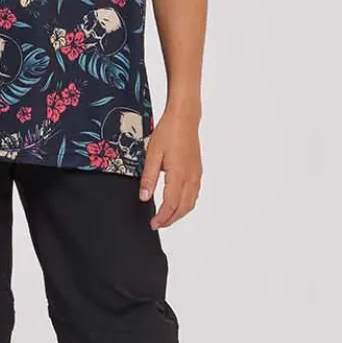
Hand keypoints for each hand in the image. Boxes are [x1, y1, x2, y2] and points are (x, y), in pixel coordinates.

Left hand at [137, 109, 201, 228]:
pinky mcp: (197, 171)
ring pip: (191, 203)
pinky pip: (194, 194)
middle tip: (158, 224)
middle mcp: (190, 177)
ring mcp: (196, 174)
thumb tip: (143, 197)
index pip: (170, 205)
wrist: (184, 119)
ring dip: (179, 213)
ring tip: (167, 217)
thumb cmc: (168, 133)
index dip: (162, 218)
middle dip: (171, 219)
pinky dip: (186, 204)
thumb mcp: (152, 155)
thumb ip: (148, 178)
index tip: (153, 224)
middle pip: (183, 208)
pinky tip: (178, 203)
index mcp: (178, 175)